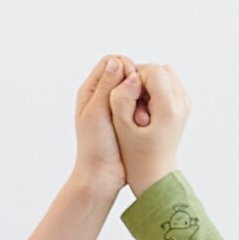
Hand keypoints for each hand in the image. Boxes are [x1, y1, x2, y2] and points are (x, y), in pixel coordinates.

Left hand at [72, 54, 135, 198]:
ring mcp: (117, 108)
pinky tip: (147, 120)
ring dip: (143, 97)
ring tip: (142, 115)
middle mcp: (103, 96)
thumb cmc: (94, 148)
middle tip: (140, 98)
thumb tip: (116, 62)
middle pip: (126, 73)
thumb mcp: (97, 114)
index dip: (125, 66)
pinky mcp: (129, 121)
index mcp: (91, 91)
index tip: (132, 81)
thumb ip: (106, 87)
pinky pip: (142, 105)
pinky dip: (146, 108)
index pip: (111, 62)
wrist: (101, 177)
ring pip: (136, 89)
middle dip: (136, 82)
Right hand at [110, 63, 191, 197]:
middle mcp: (183, 102)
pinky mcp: (184, 104)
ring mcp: (186, 103)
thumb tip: (130, 75)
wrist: (155, 174)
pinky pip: (169, 83)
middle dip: (142, 80)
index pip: (152, 70)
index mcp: (170, 108)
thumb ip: (121, 98)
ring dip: (149, 84)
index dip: (134, 77)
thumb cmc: (136, 157)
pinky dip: (156, 90)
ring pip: (165, 74)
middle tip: (132, 103)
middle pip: (160, 70)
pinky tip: (146, 108)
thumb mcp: (122, 129)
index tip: (125, 96)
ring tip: (139, 107)